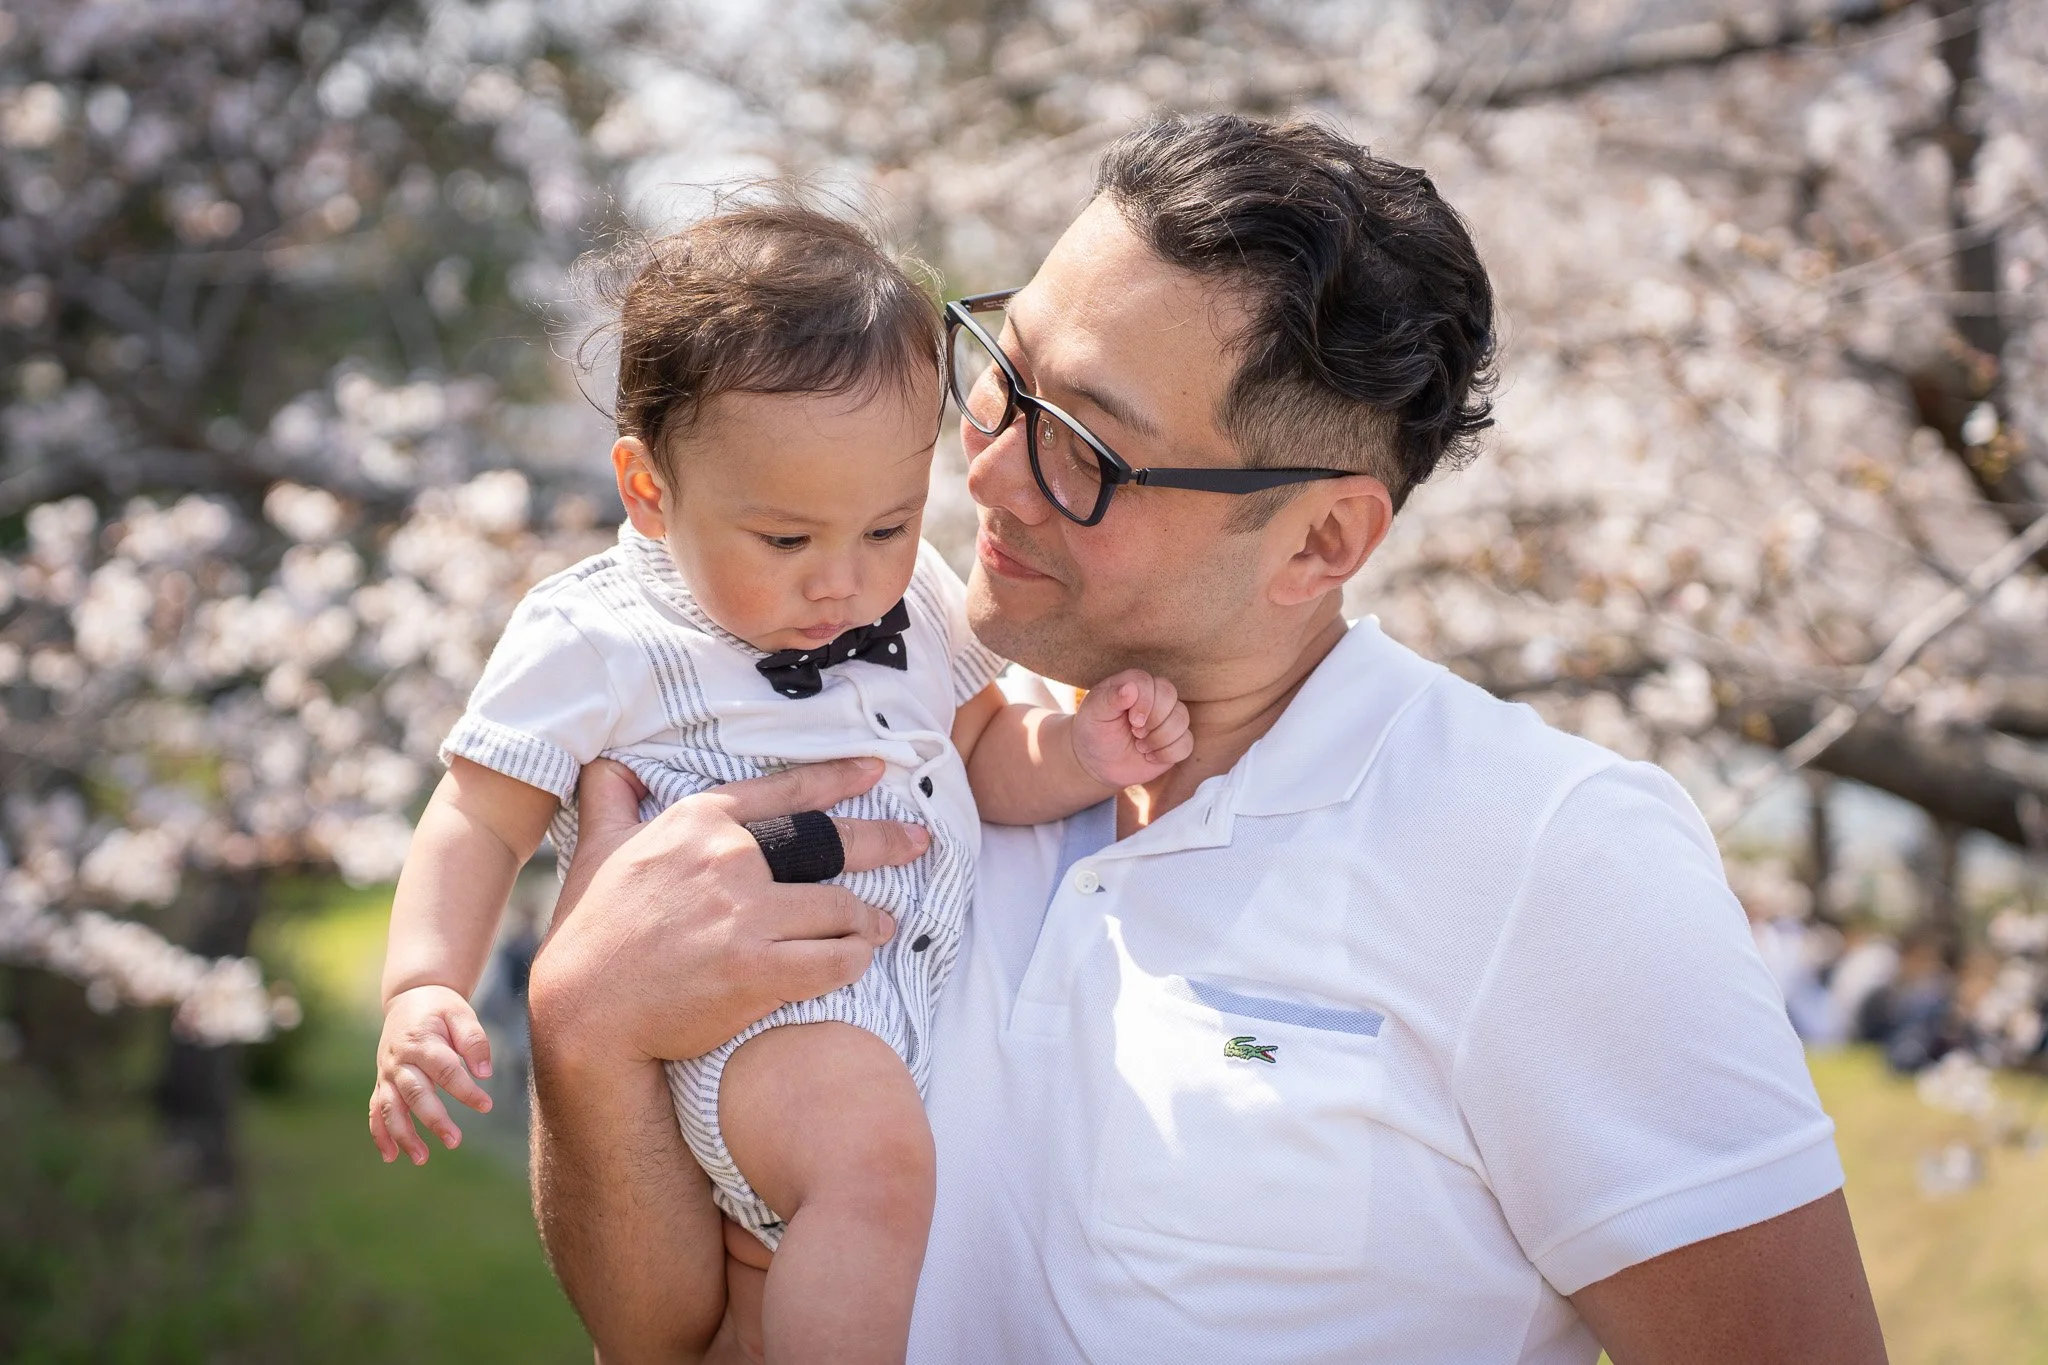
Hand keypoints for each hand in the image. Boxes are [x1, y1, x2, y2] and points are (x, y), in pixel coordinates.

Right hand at [369, 983, 493, 1164]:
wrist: (410, 997)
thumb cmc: (440, 1008)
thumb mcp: (461, 1013)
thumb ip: (474, 1040)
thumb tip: (485, 1073)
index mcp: (421, 1041)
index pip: (445, 1070)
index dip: (465, 1090)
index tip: (486, 1106)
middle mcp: (400, 1060)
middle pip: (415, 1093)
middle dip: (433, 1119)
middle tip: (454, 1141)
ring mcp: (387, 1073)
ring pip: (390, 1107)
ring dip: (403, 1134)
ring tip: (421, 1158)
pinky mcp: (382, 1082)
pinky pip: (375, 1110)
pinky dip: (380, 1133)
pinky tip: (390, 1156)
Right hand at [530, 756, 929, 1068]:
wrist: (584, 1010)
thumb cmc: (592, 931)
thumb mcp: (595, 849)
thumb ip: (611, 800)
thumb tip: (612, 765)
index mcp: (698, 822)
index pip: (785, 792)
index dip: (837, 779)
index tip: (875, 772)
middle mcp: (728, 858)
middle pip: (829, 843)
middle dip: (883, 842)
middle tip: (919, 842)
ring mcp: (744, 915)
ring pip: (839, 908)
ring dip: (869, 919)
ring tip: (882, 924)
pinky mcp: (756, 969)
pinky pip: (833, 960)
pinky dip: (853, 959)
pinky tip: (859, 959)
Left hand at [1071, 668, 1193, 786]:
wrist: (1098, 762)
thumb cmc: (1094, 732)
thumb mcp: (1093, 714)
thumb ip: (1109, 699)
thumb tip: (1130, 688)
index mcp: (1133, 684)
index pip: (1150, 682)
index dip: (1146, 702)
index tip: (1132, 721)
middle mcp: (1154, 697)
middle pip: (1171, 695)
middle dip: (1154, 719)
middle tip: (1136, 733)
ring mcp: (1167, 719)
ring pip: (1182, 719)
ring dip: (1160, 738)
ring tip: (1140, 746)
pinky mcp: (1175, 740)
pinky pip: (1186, 744)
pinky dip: (1168, 753)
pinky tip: (1150, 757)